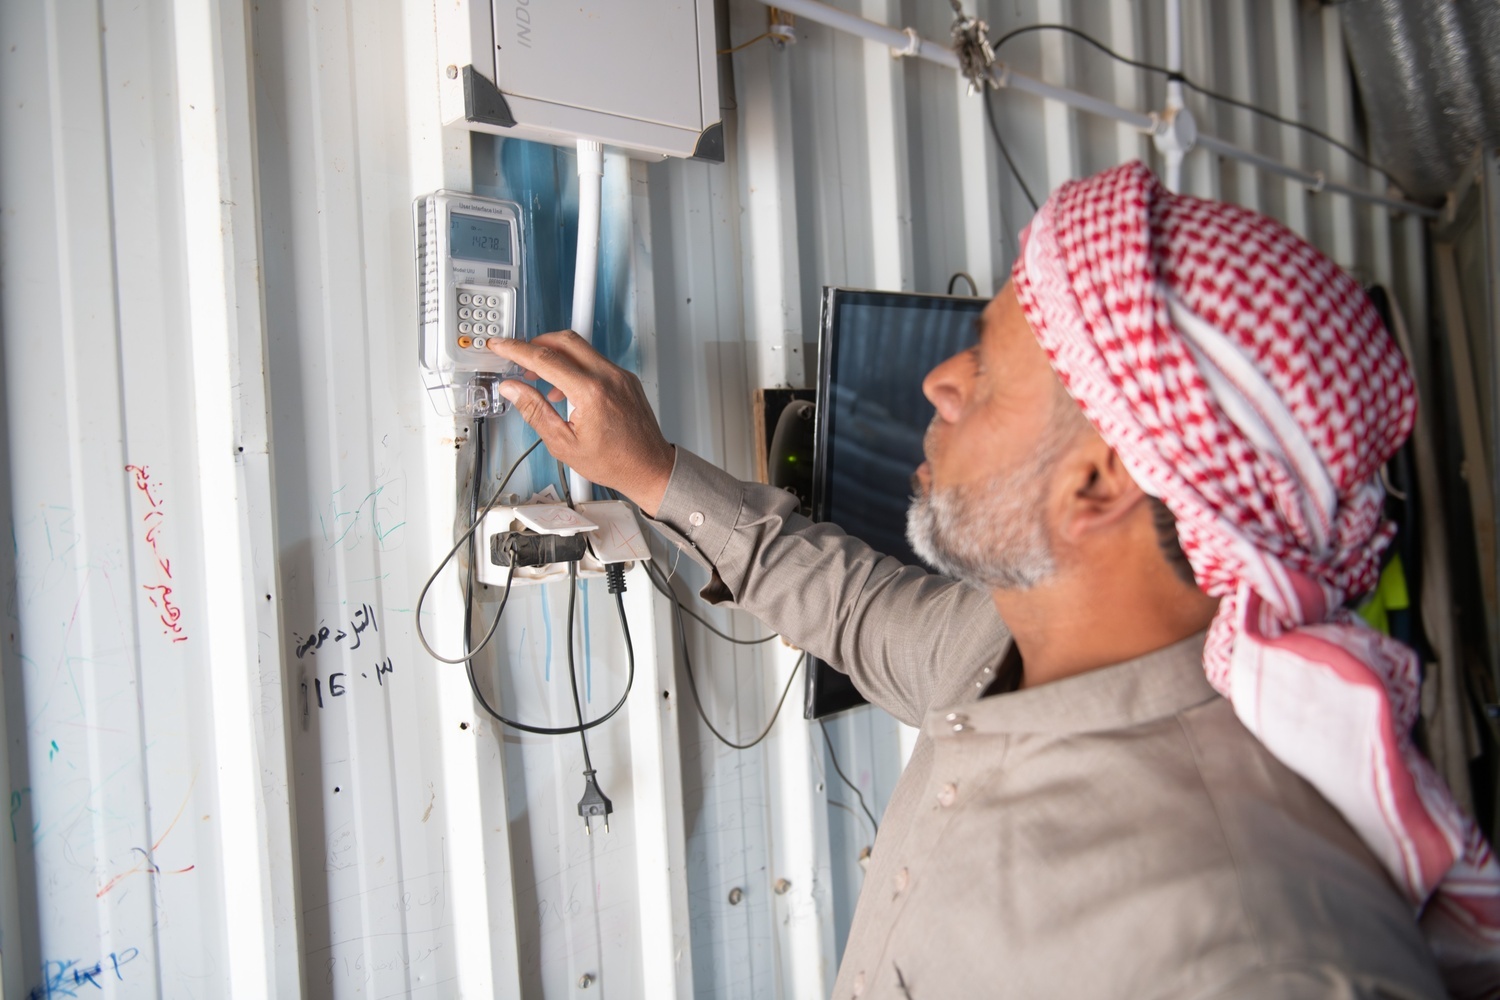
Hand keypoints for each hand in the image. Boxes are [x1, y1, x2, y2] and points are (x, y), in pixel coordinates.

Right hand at [488, 331, 674, 514]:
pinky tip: (565, 387)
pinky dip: (575, 365)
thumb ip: (534, 411)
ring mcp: (620, 375)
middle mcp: (608, 377)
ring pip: (581, 347)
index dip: (516, 349)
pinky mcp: (626, 378)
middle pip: (564, 340)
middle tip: (519, 356)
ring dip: (556, 355)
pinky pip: (595, 360)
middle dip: (536, 343)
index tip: (501, 346)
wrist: (649, 468)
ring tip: (540, 378)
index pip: (545, 359)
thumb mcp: (563, 443)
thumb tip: (513, 389)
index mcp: (591, 392)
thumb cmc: (614, 462)